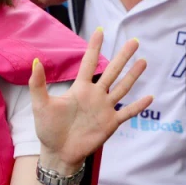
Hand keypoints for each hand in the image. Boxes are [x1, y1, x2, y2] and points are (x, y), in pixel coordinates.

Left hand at [30, 29, 152, 168]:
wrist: (59, 153)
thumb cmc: (49, 129)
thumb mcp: (40, 105)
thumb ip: (38, 84)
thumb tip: (35, 61)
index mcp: (80, 88)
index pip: (89, 63)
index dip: (94, 47)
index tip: (100, 31)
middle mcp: (95, 95)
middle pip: (112, 71)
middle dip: (123, 56)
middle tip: (134, 41)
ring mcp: (105, 109)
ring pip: (122, 88)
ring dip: (133, 75)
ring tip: (143, 61)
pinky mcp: (111, 123)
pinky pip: (127, 113)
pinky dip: (138, 106)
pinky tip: (150, 97)